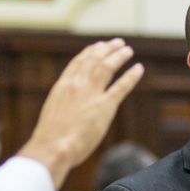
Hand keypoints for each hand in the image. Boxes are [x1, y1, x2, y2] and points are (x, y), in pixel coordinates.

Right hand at [17, 39, 144, 188]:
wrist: (53, 147)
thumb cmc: (50, 138)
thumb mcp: (52, 113)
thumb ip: (63, 104)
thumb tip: (67, 108)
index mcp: (63, 86)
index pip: (78, 63)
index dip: (90, 52)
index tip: (98, 46)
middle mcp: (77, 85)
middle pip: (95, 60)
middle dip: (107, 49)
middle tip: (118, 43)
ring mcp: (91, 94)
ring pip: (107, 67)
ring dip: (119, 56)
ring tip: (127, 50)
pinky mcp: (104, 106)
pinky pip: (121, 87)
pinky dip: (131, 76)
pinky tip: (139, 68)